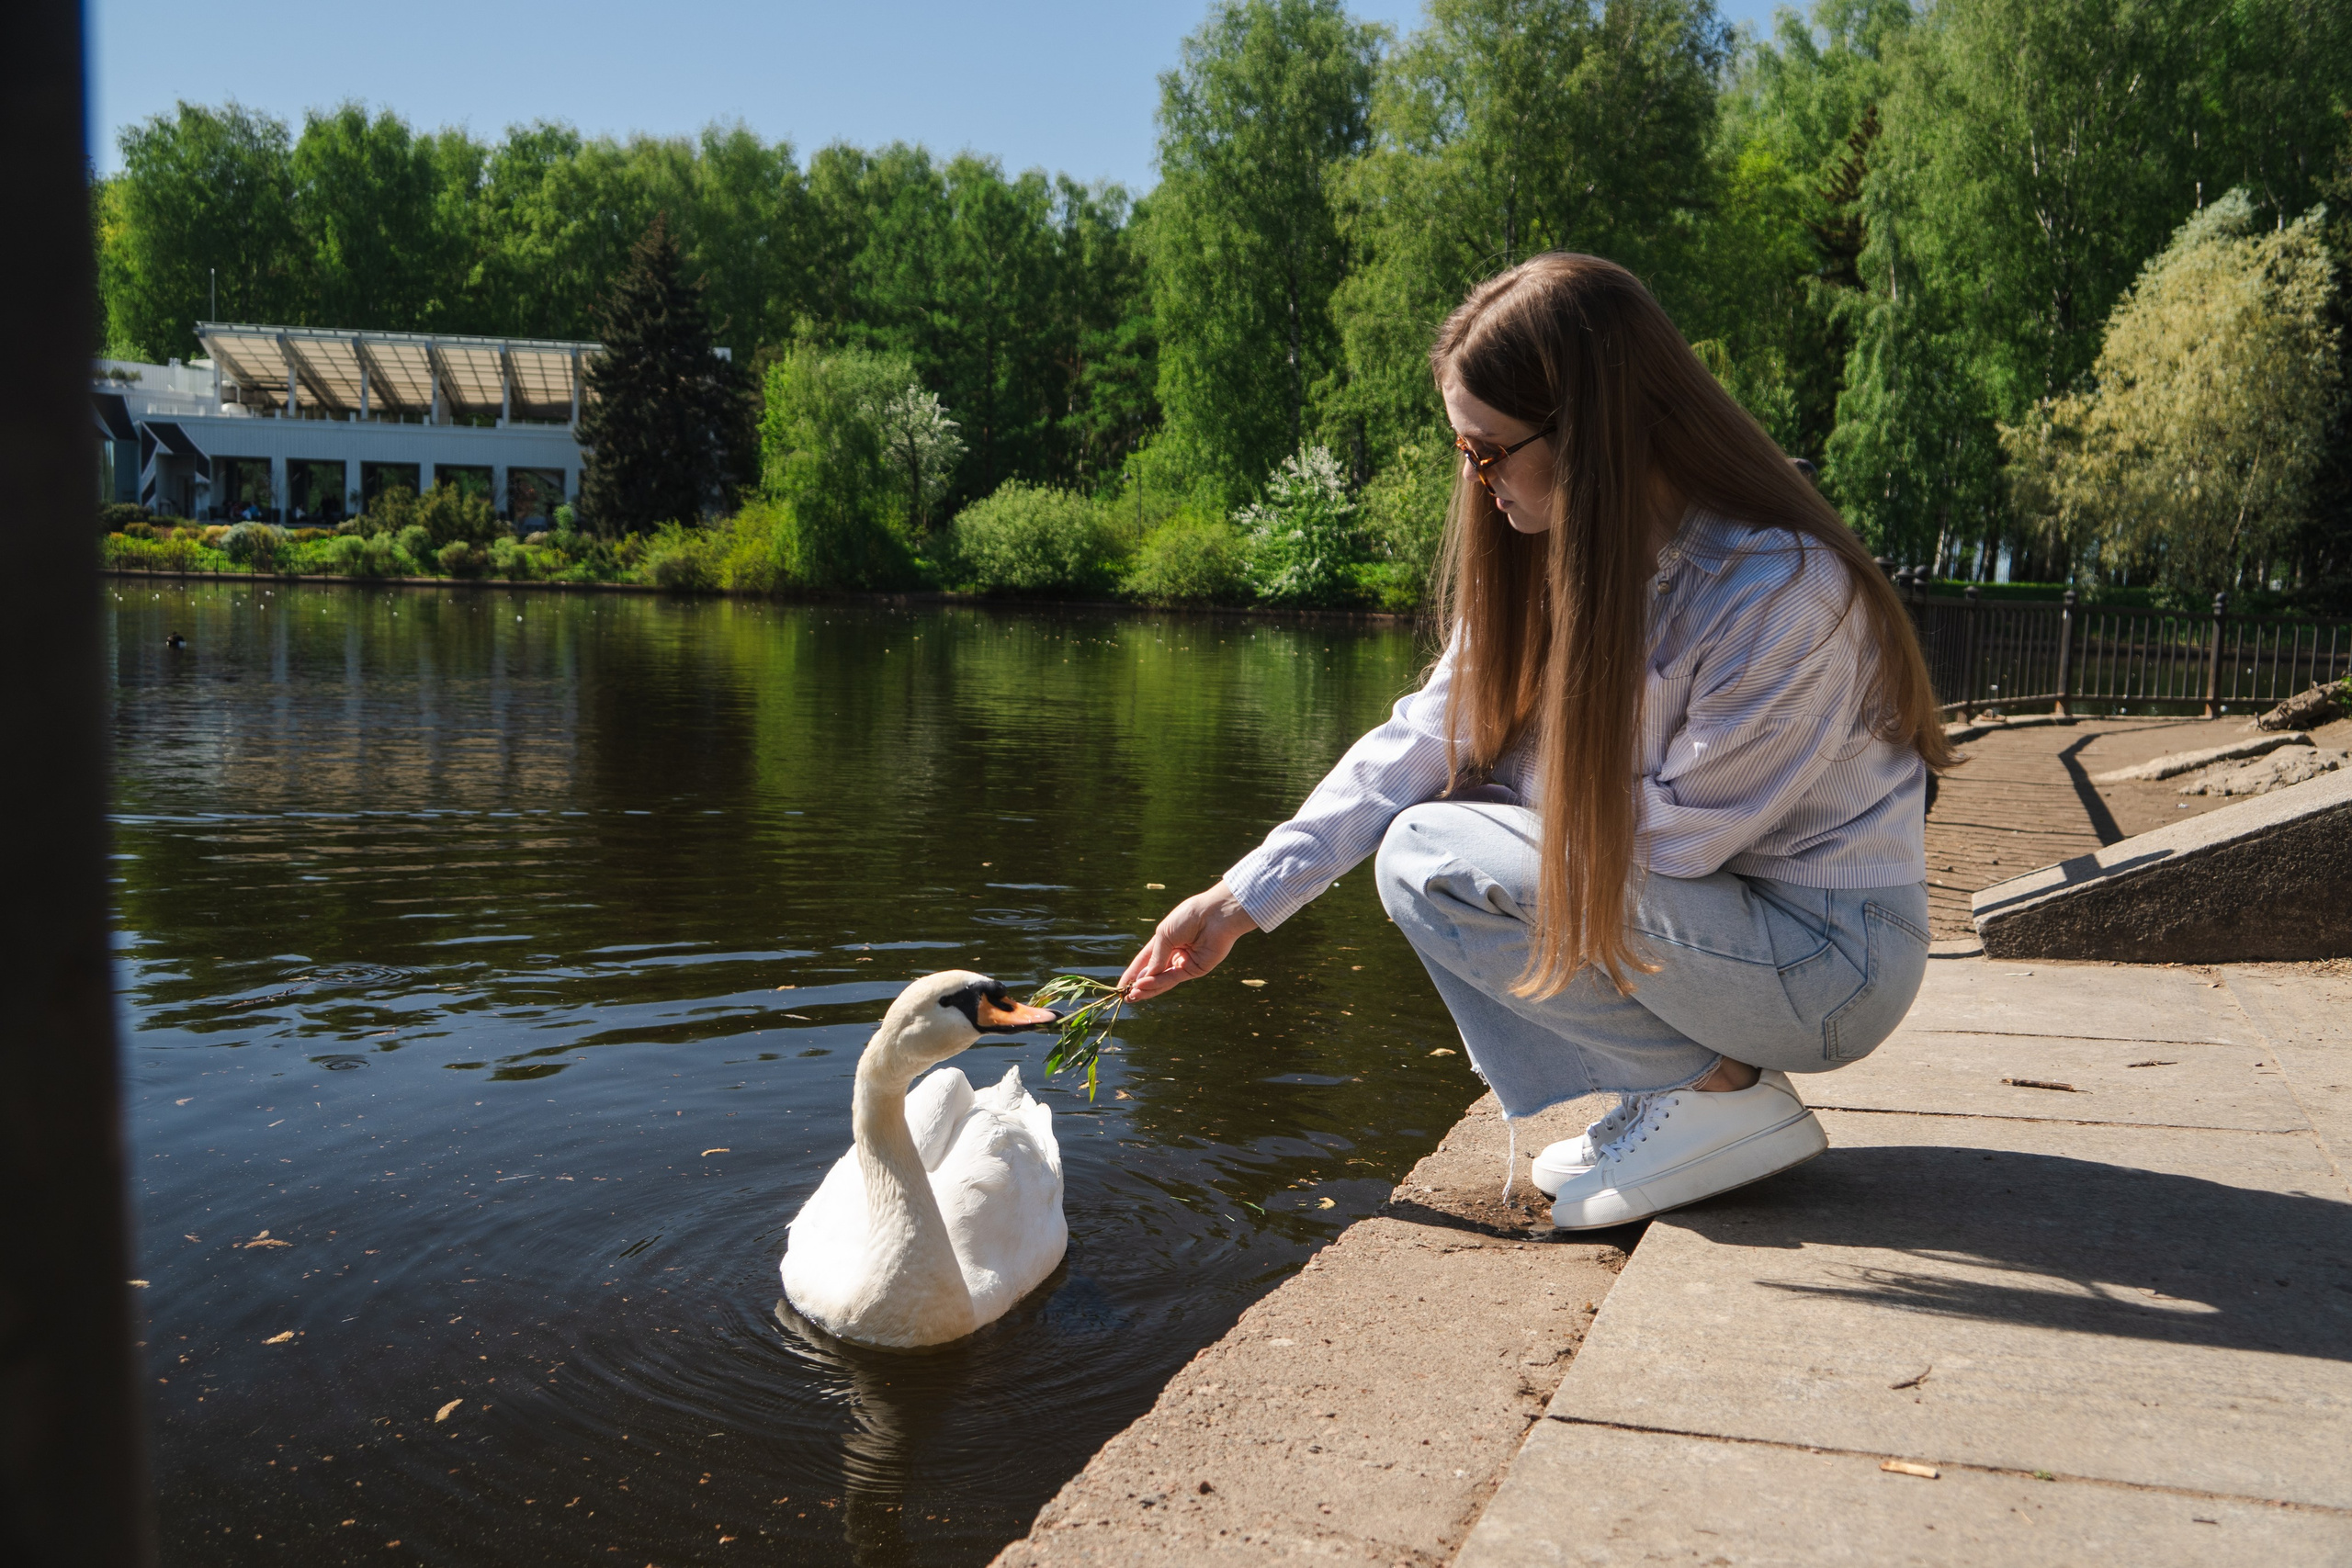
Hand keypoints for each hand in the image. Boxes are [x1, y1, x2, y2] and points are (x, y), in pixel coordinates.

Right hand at [1118, 881, 1258, 1001]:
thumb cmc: (1188, 918)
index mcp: (1165, 941)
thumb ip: (1155, 958)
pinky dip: (1158, 982)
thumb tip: (1143, 979)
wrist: (1214, 915)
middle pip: (1154, 974)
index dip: (1133, 973)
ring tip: (1132, 995)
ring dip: (1147, 988)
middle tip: (1125, 997)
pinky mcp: (1195, 969)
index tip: (1120, 985)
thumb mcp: (1163, 935)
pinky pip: (1173, 978)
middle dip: (1139, 985)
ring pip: (1163, 980)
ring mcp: (1185, 963)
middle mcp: (1174, 953)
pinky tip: (1144, 984)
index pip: (1145, 961)